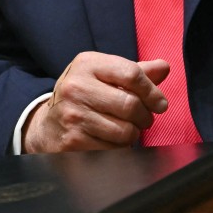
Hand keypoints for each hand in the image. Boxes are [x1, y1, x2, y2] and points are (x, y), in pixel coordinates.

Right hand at [22, 52, 170, 152]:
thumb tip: (164, 67)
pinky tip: (113, 139)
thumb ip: (135, 71)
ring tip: (129, 129)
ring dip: (134, 133)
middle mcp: (77, 87)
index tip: (160, 103)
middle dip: (146, 116)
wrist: (48, 124)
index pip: (131, 73)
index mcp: (87, 64)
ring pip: (124, 130)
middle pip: (130, 104)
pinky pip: (113, 148)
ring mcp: (73, 115)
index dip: (152, 91)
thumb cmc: (85, 94)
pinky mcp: (73, 141)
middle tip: (145, 119)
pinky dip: (120, 147)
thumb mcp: (104, 75)